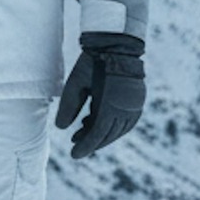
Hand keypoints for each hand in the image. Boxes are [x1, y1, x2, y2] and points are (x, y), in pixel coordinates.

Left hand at [54, 34, 145, 159]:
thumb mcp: (75, 83)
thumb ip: (69, 106)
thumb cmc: (93, 62)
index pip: (97, 134)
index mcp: (111, 104)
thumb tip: (61, 129)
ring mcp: (135, 105)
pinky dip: (113, 126)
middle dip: (92, 142)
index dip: (85, 146)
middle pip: (108, 134)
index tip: (74, 155)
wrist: (116, 44)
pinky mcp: (138, 100)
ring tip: (84, 132)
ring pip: (118, 130)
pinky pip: (126, 122)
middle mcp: (127, 108)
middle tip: (75, 145)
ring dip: (102, 135)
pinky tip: (98, 123)